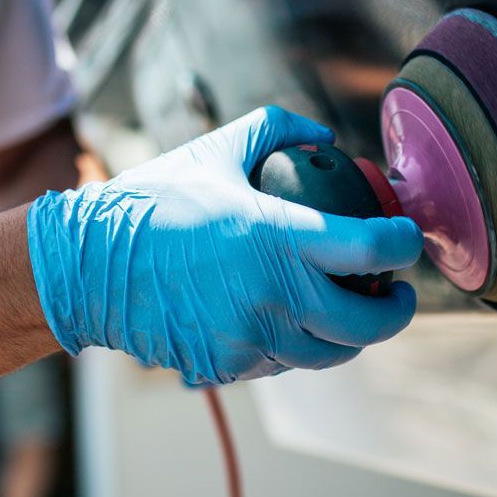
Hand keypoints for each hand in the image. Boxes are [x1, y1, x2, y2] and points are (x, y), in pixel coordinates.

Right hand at [25, 106, 422, 385]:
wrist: (87, 266)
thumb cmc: (152, 203)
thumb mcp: (215, 150)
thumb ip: (275, 129)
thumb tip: (323, 137)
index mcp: (278, 239)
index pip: (371, 250)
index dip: (403, 245)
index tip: (408, 238)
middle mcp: (274, 297)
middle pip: (366, 324)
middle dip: (396, 311)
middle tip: (399, 294)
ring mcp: (251, 339)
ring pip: (328, 354)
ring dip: (349, 336)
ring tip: (353, 313)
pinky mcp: (228, 366)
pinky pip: (281, 364)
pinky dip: (296, 347)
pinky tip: (292, 324)